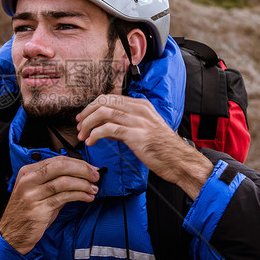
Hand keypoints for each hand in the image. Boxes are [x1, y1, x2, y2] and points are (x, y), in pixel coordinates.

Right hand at [0, 156, 100, 253]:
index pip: (57, 160)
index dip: (77, 163)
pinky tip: (87, 197)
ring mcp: (33, 194)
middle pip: (61, 166)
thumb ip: (56, 182)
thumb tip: (81, 175)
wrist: (12, 235)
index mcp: (28, 172)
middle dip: (82, 169)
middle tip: (95, 176)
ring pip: (64, 182)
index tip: (91, 168)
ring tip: (94, 189)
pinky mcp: (39, 208)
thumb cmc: (28, 213)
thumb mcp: (38, 193)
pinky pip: (64, 197)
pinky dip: (79, 195)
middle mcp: (29, 180)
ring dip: (83, 184)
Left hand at [75, 94, 213, 197]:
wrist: (180, 161)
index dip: (93, 106)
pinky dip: (95, 135)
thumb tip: (104, 126)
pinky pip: (108, 129)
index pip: (110, 98)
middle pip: (104, 102)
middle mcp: (139, 109)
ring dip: (88, 124)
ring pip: (103, 113)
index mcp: (141, 105)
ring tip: (83, 135)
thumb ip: (126, 124)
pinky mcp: (136, 134)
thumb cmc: (163, 149)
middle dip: (87, 113)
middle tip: (79, 126)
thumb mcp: (145, 129)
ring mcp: (138, 120)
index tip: (83, 118)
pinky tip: (91, 142)